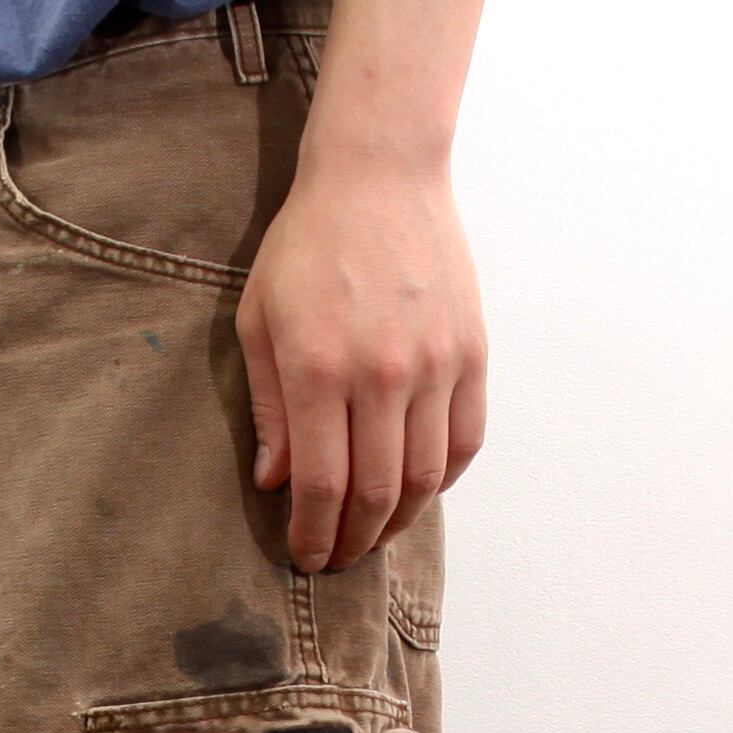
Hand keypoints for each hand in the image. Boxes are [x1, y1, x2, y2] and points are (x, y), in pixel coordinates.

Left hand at [236, 146, 486, 572]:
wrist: (380, 175)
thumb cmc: (309, 244)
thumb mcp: (261, 319)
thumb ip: (269, 407)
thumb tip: (276, 482)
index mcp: (319, 370)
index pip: (321, 485)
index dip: (313, 534)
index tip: (305, 556)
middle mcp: (382, 375)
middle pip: (377, 494)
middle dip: (353, 540)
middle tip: (337, 558)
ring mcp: (435, 365)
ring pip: (426, 478)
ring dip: (400, 522)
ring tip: (375, 535)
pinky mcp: (471, 353)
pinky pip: (464, 440)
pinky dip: (443, 479)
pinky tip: (419, 491)